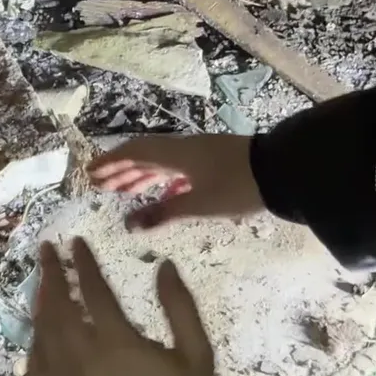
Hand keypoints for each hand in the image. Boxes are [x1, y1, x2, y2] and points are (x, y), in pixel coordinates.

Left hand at [27, 238, 217, 375]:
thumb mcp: (196, 354)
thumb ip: (179, 307)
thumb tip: (165, 266)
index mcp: (117, 340)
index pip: (93, 290)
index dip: (83, 263)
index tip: (75, 242)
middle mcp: (81, 355)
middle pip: (57, 305)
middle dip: (50, 273)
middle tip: (44, 251)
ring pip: (41, 332)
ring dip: (39, 304)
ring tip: (40, 285)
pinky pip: (33, 367)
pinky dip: (33, 346)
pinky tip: (36, 337)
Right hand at [87, 134, 263, 229]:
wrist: (284, 171)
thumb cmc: (237, 187)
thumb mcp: (198, 204)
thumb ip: (163, 213)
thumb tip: (128, 225)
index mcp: (176, 154)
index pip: (134, 152)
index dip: (111, 162)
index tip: (91, 173)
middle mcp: (184, 149)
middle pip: (145, 156)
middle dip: (122, 170)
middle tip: (101, 185)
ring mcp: (201, 154)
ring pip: (162, 162)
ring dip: (141, 175)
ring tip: (124, 191)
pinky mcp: (215, 162)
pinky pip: (178, 168)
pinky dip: (163, 179)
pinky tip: (163, 193)